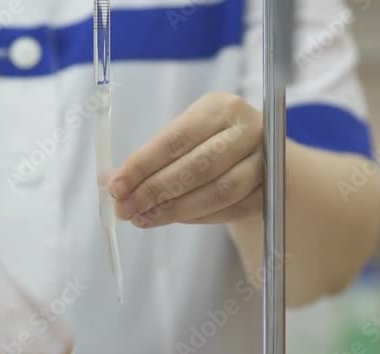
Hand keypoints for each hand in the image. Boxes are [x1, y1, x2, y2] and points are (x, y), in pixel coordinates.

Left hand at [109, 92, 262, 227]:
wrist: (261, 155)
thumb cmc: (211, 143)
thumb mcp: (185, 136)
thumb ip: (151, 157)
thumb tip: (109, 181)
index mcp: (220, 107)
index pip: (175, 138)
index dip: (142, 165)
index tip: (115, 186)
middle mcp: (248, 130)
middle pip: (198, 167)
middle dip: (155, 192)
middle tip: (125, 209)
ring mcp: (264, 162)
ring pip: (218, 192)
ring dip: (176, 210)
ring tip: (144, 218)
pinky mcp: (270, 190)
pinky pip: (230, 210)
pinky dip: (197, 218)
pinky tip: (172, 220)